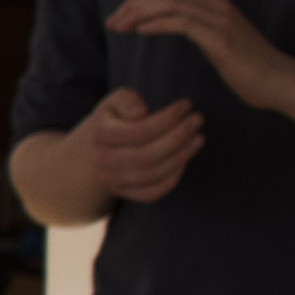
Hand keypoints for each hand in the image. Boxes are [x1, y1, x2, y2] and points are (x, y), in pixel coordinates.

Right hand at [67, 85, 209, 202]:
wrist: (96, 149)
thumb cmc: (116, 119)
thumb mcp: (116, 101)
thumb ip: (128, 100)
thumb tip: (141, 113)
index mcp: (100, 135)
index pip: (138, 131)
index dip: (167, 119)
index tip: (186, 104)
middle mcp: (102, 160)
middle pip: (146, 156)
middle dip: (178, 138)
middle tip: (197, 120)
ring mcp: (111, 180)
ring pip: (151, 175)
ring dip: (181, 157)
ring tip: (198, 138)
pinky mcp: (123, 193)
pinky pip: (150, 194)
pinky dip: (171, 180)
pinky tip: (184, 161)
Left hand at [105, 0, 294, 116]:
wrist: (280, 82)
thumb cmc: (248, 68)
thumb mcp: (218, 41)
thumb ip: (198, 28)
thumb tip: (172, 25)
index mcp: (214, 2)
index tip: (119, 14)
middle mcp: (217, 4)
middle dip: (132, 3)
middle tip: (112, 22)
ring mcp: (220, 19)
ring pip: (170, 2)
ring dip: (138, 13)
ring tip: (119, 27)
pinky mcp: (220, 38)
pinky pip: (182, 22)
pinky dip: (157, 24)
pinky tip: (140, 31)